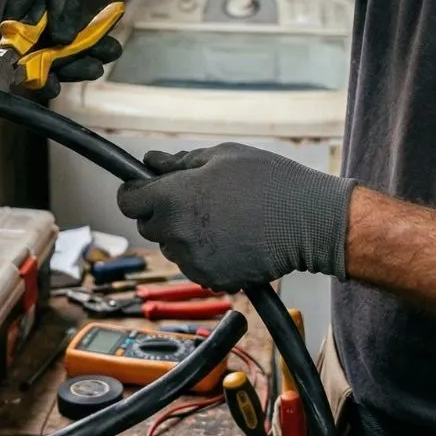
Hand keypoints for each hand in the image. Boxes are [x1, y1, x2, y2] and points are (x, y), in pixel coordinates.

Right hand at [0, 0, 122, 96]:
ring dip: (80, 53)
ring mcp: (33, 3)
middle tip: (94, 67)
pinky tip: (109, 42)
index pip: (5, 42)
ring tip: (111, 51)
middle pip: (31, 49)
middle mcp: (14, 0)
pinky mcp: (52, 3)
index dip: (25, 68)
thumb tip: (62, 42)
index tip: (51, 85)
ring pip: (51, 44)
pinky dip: (86, 39)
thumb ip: (64, 1)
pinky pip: (64, 31)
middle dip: (63, 63)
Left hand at [116, 144, 353, 290]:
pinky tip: (231, 239)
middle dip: (164, 212)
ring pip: (172, 246)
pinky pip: (194, 265)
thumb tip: (151, 162)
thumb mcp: (222, 156)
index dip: (136, 191)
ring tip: (222, 219)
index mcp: (173, 197)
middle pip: (148, 224)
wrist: (308, 222)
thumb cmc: (269, 181)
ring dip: (185, 234)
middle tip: (197, 200)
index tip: (146, 188)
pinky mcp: (210, 278)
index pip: (127, 200)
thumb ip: (179, 162)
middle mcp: (176, 232)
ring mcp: (192, 260)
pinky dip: (205, 255)